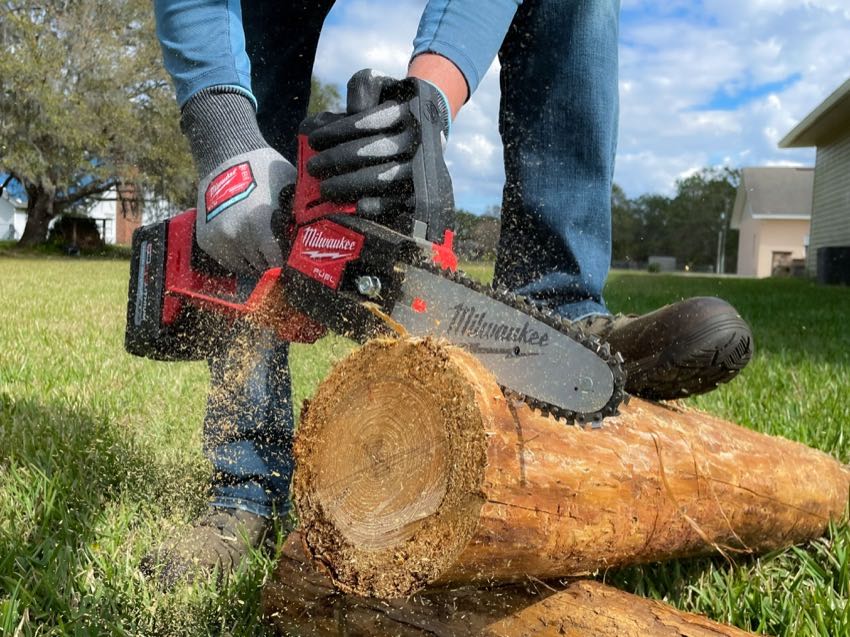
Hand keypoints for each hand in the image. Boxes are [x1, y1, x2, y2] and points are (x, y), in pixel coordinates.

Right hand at [180, 88, 294, 272]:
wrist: (225, 156)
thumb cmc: (263, 169)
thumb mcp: (289, 187)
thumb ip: (298, 215)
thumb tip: (316, 237)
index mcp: (259, 225)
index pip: (277, 263)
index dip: (288, 264)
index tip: (295, 263)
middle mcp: (236, 236)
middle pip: (262, 267)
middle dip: (273, 262)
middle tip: (281, 251)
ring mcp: (218, 239)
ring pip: (245, 268)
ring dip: (256, 262)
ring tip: (265, 246)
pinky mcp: (206, 240)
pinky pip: (228, 262)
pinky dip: (240, 258)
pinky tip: (249, 243)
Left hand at [306, 69, 450, 218]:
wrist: (428, 132)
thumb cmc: (392, 108)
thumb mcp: (381, 87)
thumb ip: (364, 87)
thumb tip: (354, 110)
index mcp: (407, 110)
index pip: (368, 120)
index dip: (337, 131)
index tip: (313, 140)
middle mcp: (417, 138)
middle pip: (372, 151)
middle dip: (337, 160)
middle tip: (313, 167)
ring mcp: (421, 167)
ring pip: (383, 178)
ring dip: (349, 184)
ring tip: (324, 189)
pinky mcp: (421, 191)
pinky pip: (400, 201)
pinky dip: (378, 205)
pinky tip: (357, 206)